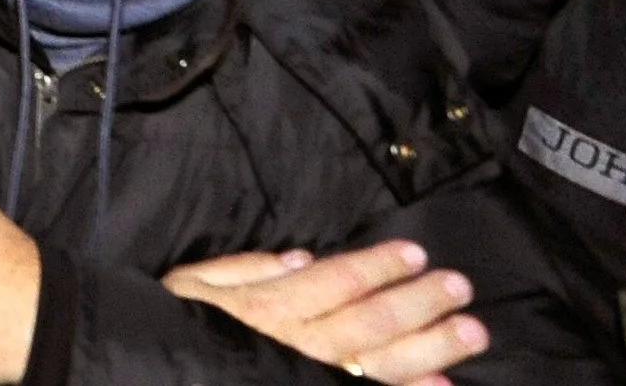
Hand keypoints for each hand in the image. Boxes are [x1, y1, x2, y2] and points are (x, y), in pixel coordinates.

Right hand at [164, 241, 483, 382]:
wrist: (153, 373)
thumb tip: (301, 257)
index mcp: (269, 307)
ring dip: (431, 347)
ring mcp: (312, 377)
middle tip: (460, 286)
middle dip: (418, 302)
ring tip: (471, 330)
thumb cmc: (176, 323)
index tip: (414, 253)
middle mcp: (298, 344)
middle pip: (370, 320)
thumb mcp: (194, 285)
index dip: (377, 266)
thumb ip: (245, 269)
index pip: (335, 281)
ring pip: (381, 362)